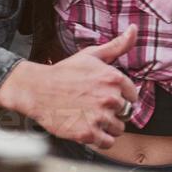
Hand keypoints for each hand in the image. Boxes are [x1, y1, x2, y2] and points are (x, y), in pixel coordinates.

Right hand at [0, 26, 139, 148]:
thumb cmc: (65, 72)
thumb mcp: (92, 55)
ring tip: (91, 117)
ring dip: (107, 126)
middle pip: (126, 113)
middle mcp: (109, 98)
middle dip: (113, 111)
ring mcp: (99, 117)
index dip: (120, 96)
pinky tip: (89, 129)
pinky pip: (108, 143)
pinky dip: (100, 139)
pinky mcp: (87, 134)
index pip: (132, 95)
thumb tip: (134, 29)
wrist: (37, 90)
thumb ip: (117, 45)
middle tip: (94, 106)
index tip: (106, 95)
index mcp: (113, 79)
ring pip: (118, 129)